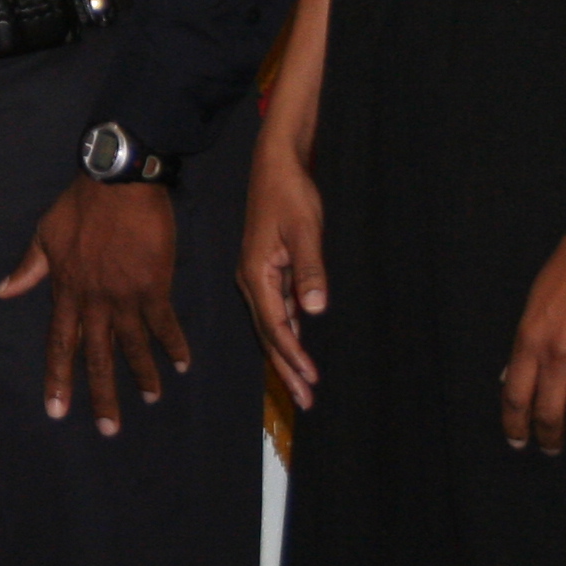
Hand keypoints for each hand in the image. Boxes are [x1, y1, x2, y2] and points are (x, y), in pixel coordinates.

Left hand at [0, 178, 187, 436]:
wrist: (118, 182)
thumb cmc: (80, 204)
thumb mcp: (45, 234)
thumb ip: (29, 268)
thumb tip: (3, 291)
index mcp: (67, 290)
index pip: (60, 343)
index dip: (59, 378)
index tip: (56, 410)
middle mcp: (95, 300)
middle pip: (97, 356)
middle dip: (102, 394)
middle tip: (108, 429)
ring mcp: (125, 296)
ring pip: (133, 346)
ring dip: (143, 375)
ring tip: (151, 399)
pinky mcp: (154, 285)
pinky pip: (164, 323)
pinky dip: (173, 345)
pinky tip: (182, 363)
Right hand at [238, 135, 328, 408]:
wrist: (276, 164)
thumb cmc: (290, 194)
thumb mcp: (305, 231)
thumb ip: (310, 269)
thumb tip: (313, 310)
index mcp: (256, 274)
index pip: (276, 326)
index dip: (293, 355)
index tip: (310, 379)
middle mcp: (251, 280)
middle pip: (269, 334)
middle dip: (286, 368)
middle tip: (305, 400)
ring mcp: (258, 276)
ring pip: (272, 325)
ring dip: (287, 354)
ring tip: (302, 384)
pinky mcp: (267, 269)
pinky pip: (276, 310)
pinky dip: (288, 332)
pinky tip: (297, 347)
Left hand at [499, 239, 565, 458]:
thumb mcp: (533, 306)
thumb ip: (524, 345)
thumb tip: (511, 379)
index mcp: (530, 342)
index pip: (516, 397)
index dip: (516, 427)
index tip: (519, 443)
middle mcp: (558, 356)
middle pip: (549, 413)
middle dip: (549, 439)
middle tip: (552, 452)